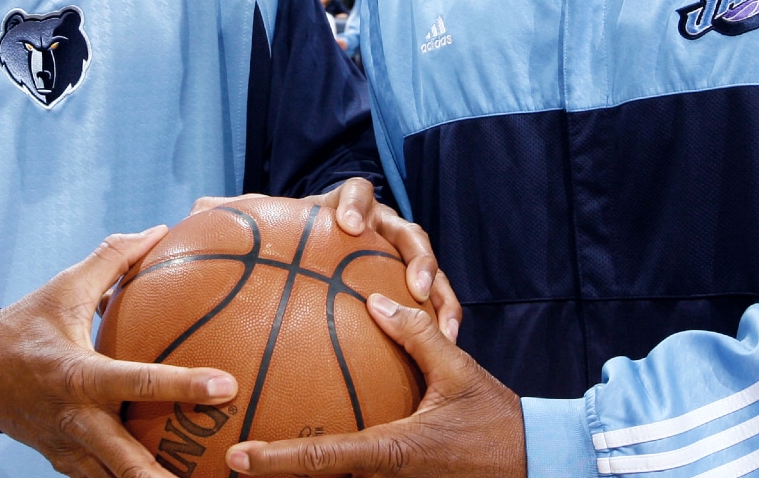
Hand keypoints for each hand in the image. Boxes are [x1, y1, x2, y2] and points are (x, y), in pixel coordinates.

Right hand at [0, 227, 238, 477]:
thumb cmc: (25, 326)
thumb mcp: (64, 287)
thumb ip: (113, 259)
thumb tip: (158, 231)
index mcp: (78, 374)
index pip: (137, 382)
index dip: (182, 385)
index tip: (225, 386)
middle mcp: (76, 420)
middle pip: (127, 461)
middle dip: (165, 477)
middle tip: (216, 474)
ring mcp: (70, 449)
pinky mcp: (67, 464)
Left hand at [192, 178, 461, 340]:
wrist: (312, 272)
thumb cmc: (283, 250)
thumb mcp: (260, 239)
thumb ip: (235, 222)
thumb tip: (198, 207)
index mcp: (344, 210)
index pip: (356, 193)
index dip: (356, 205)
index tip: (348, 227)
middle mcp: (380, 230)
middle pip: (407, 232)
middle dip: (416, 256)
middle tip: (414, 282)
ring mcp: (399, 260)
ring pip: (428, 269)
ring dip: (439, 292)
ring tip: (441, 322)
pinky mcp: (413, 291)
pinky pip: (434, 305)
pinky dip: (443, 321)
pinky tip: (446, 347)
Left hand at [226, 294, 523, 477]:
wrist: (534, 463)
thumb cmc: (497, 421)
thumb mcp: (460, 372)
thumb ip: (418, 335)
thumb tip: (377, 299)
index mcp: (393, 452)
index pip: (324, 459)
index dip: (276, 462)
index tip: (237, 458)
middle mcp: (384, 477)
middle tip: (225, 462)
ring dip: (299, 475)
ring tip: (250, 463)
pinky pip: (355, 477)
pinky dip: (328, 468)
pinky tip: (301, 452)